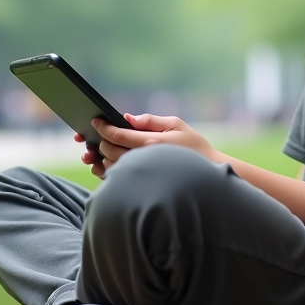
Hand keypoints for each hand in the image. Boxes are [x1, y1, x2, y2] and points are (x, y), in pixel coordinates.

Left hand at [75, 113, 218, 178]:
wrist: (208, 176)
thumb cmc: (194, 147)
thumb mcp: (176, 125)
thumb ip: (150, 121)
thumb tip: (127, 118)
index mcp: (152, 143)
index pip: (118, 135)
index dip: (103, 128)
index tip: (95, 122)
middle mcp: (144, 160)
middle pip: (110, 150)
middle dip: (101, 141)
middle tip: (99, 134)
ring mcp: (142, 176)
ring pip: (111, 167)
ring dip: (102, 157)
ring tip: (102, 149)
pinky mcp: (142, 187)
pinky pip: (118, 180)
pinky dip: (109, 171)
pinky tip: (108, 164)